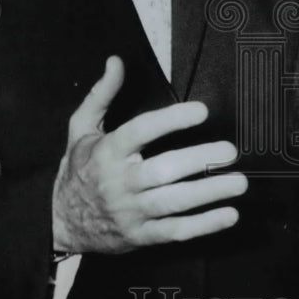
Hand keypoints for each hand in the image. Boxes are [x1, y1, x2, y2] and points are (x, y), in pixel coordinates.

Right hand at [52, 56, 246, 253]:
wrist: (60, 222)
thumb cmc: (77, 170)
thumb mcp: (80, 128)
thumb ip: (102, 94)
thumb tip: (117, 62)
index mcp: (107, 152)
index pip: (141, 132)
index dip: (171, 120)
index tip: (201, 111)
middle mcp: (119, 182)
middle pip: (163, 170)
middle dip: (199, 160)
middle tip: (229, 151)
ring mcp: (131, 212)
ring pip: (174, 202)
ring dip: (209, 193)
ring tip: (238, 182)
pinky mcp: (140, 236)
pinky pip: (175, 231)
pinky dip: (204, 225)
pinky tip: (229, 214)